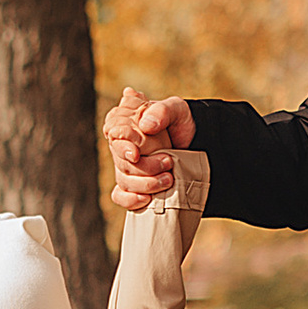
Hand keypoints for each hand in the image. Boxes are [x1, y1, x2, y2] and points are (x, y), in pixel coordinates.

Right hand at [104, 87, 191, 210]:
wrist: (193, 141)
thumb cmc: (179, 121)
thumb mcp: (176, 109)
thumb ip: (162, 111)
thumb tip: (146, 126)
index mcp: (124, 122)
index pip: (113, 133)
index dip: (122, 146)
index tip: (136, 154)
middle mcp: (121, 145)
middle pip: (122, 162)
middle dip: (145, 167)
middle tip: (168, 162)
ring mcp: (125, 166)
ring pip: (124, 180)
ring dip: (146, 184)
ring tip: (168, 179)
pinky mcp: (131, 183)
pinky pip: (120, 196)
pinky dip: (130, 200)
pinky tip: (146, 199)